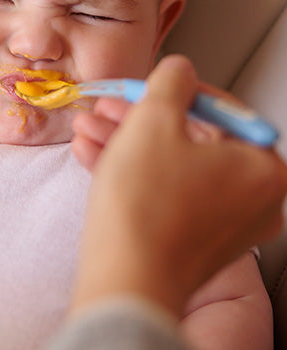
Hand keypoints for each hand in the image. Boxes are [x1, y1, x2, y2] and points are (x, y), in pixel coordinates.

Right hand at [71, 55, 286, 317]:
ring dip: (125, 143)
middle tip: (107, 106)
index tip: (141, 85)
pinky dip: (131, 173)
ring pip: (171, 167)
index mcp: (264, 167)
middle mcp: (256, 200)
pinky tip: (90, 155)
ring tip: (86, 129)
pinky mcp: (193, 244)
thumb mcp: (153, 121)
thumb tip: (178, 70)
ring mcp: (225, 227)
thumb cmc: (146, 205)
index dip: (171, 91)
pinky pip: (165, 194)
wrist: (126, 279)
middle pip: (191, 140)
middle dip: (138, 119)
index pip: (219, 111)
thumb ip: (170, 83)